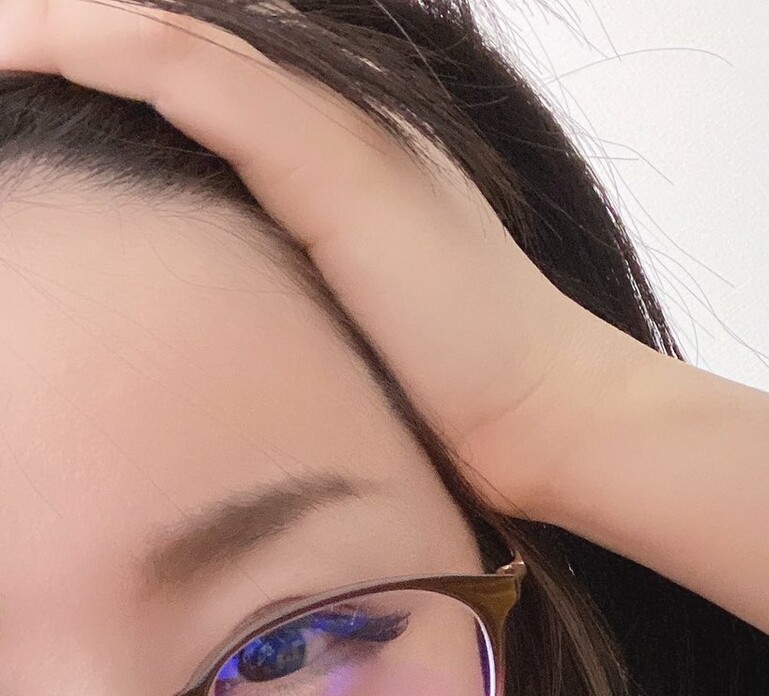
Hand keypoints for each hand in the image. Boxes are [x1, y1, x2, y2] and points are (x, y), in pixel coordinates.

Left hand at [0, 0, 643, 518]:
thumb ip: (284, 296)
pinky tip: (17, 44)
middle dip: (64, 32)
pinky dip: (88, 44)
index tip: (14, 82)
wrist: (551, 418)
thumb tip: (211, 333)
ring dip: (53, 25)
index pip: (189, 74)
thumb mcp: (347, 331)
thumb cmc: (461, 404)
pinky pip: (178, 67)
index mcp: (331, 150)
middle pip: (166, 35)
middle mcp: (332, 115)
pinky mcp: (324, 157)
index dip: (95, 58)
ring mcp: (332, 126)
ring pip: (158, 33)